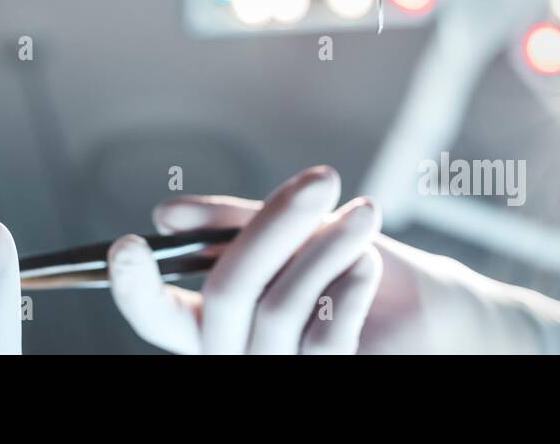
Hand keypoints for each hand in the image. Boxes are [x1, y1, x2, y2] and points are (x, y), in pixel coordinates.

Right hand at [115, 166, 559, 354]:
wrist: (430, 306)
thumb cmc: (352, 261)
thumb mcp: (294, 230)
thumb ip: (234, 222)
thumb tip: (166, 214)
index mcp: (215, 317)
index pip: (157, 316)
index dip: (135, 288)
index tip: (128, 243)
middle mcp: (237, 352)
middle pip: (223, 295)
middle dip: (271, 227)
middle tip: (321, 180)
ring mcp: (280, 371)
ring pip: (277, 309)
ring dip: (327, 249)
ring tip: (366, 215)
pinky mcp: (327, 379)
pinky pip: (326, 334)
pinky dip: (351, 286)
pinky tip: (370, 265)